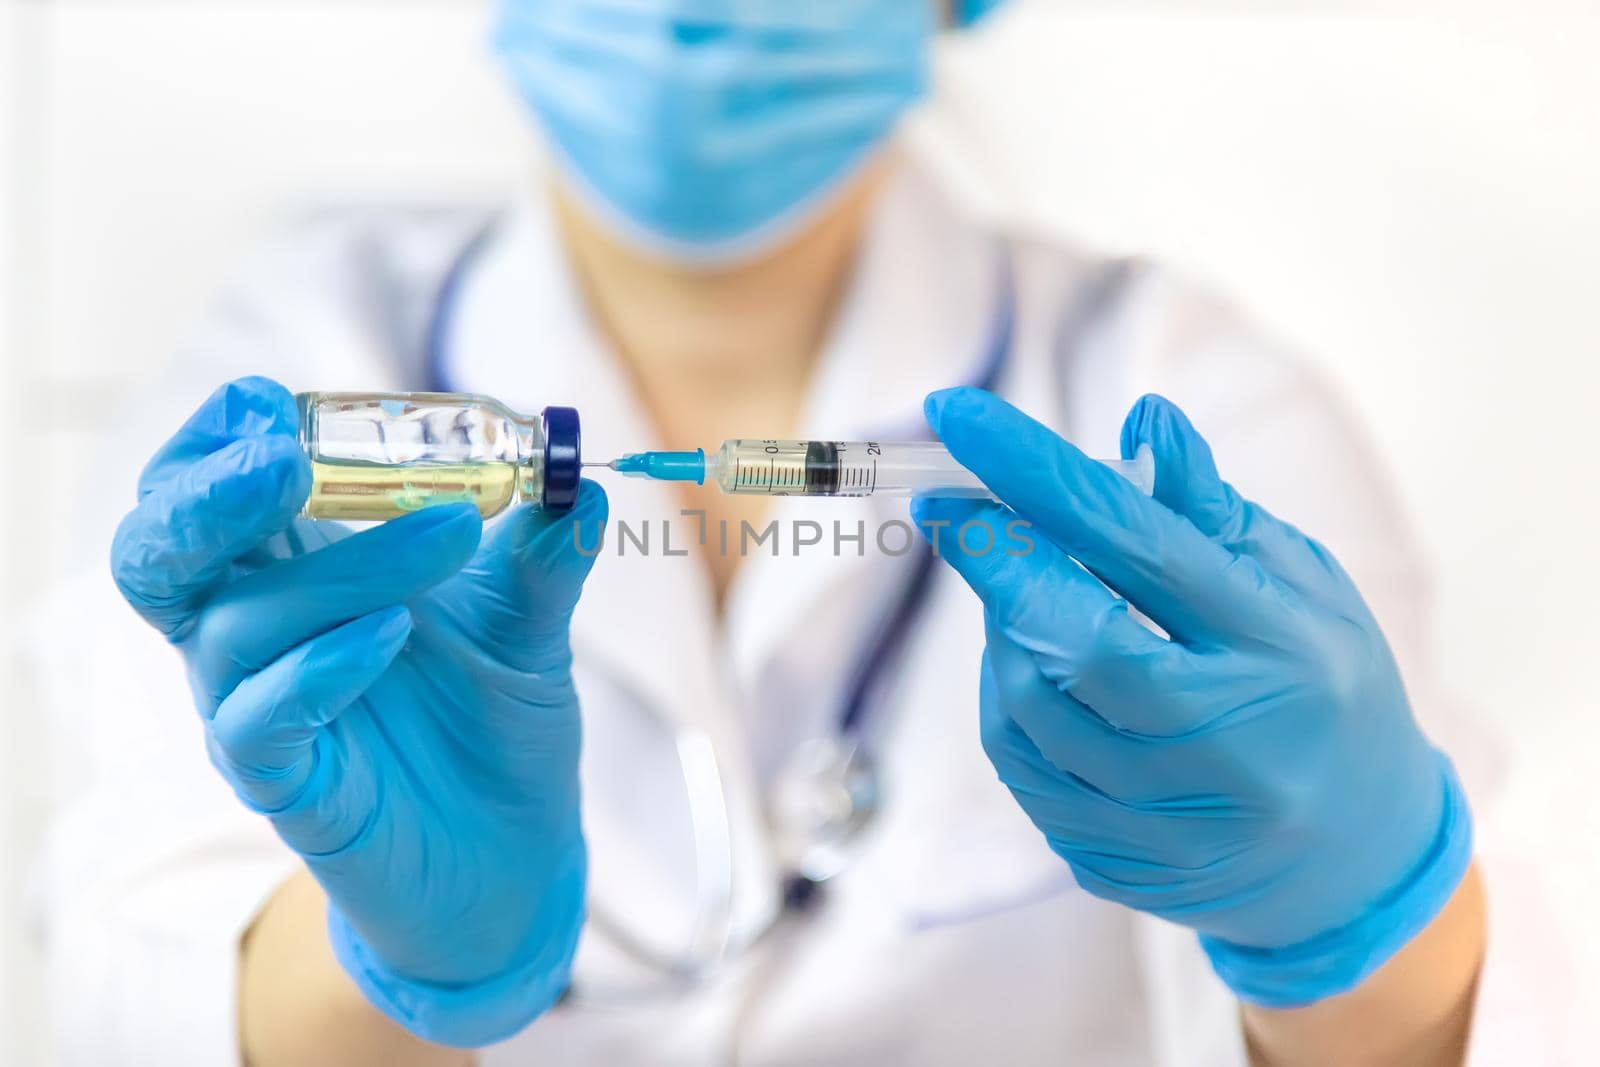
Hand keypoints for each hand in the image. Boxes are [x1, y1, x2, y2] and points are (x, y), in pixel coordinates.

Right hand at [110, 376, 607, 1046]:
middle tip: (289, 453)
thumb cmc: (493, 724)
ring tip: (450, 532)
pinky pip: (263, 720)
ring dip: (339, 567)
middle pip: (160, 548)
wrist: (515, 857)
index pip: (204, 486)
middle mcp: (252, 636)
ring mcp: (257, 713)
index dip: (223, 437)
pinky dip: (323, 665)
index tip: (282, 403)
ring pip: (232, 626)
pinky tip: (394, 635)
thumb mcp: (529, 624)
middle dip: (207, 490)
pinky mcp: (285, 787)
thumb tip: (582, 482)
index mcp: (291, 573)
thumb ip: (545, 554)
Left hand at [914, 388, 1471, 1006]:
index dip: (1038, 477)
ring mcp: (1168, 818)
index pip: (1140, 546)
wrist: (1354, 865)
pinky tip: (1031, 663)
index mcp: (1281, 652)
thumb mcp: (1303, 586)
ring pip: (1028, 701)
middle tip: (953, 505)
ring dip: (999, 624)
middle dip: (994, 556)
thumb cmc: (1326, 692)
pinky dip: (1006, 694)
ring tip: (1021, 588)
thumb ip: (1212, 512)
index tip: (958, 418)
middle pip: (1071, 638)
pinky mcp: (1115, 860)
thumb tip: (1141, 421)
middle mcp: (1228, 745)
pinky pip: (1019, 763)